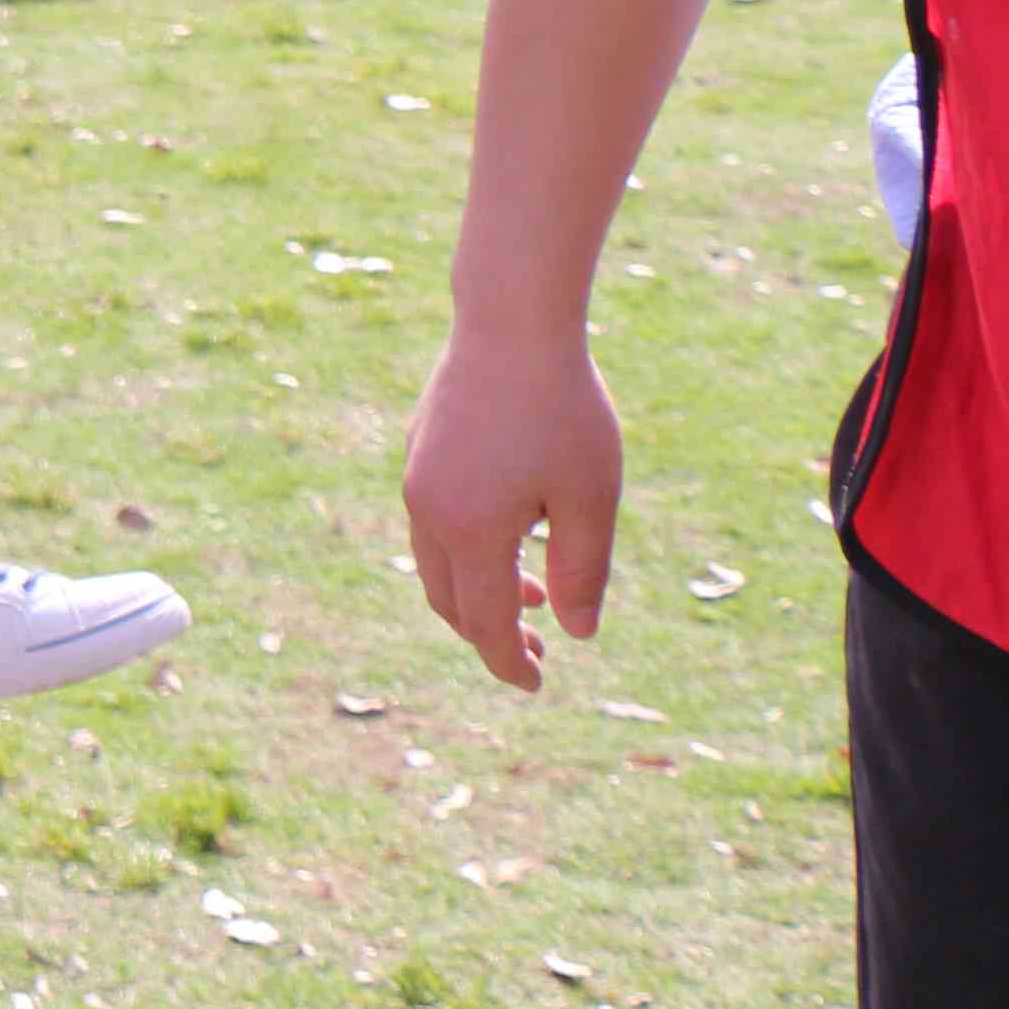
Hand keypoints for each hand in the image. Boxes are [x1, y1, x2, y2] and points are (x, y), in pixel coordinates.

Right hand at [402, 328, 623, 690]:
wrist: (510, 323)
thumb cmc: (562, 410)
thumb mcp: (592, 499)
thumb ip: (583, 573)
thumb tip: (576, 632)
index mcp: (471, 532)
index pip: (485, 624)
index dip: (510, 662)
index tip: (537, 685)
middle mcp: (429, 513)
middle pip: (450, 601)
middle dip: (490, 634)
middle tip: (537, 651)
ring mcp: (417, 481)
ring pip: (436, 563)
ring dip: (480, 590)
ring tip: (534, 592)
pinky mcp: (418, 454)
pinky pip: (433, 525)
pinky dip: (468, 551)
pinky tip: (513, 532)